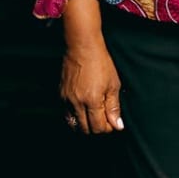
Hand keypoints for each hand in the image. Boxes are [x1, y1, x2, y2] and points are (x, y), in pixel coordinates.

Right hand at [60, 0, 123, 133]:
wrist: (82, 48)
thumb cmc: (101, 63)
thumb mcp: (113, 84)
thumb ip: (114, 107)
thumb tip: (118, 125)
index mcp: (92, 100)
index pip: (98, 127)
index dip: (108, 128)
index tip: (113, 123)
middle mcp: (77, 103)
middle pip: (86, 129)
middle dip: (97, 129)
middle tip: (105, 121)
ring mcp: (66, 100)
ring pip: (74, 124)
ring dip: (85, 125)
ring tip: (95, 117)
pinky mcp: (60, 95)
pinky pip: (67, 114)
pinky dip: (76, 117)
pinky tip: (85, 111)